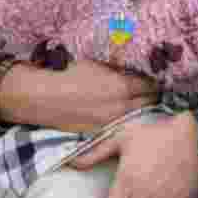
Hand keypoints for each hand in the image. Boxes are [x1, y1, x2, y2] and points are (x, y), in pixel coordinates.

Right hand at [0, 59, 158, 133]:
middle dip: (152, 96)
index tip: (155, 77)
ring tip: (140, 103)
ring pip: (137, 117)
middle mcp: (121, 108)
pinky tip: (122, 115)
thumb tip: (132, 70)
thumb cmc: (67, 74)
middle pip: (149, 103)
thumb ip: (118, 69)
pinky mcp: (101, 133)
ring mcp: (112, 123)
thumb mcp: (96, 64)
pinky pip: (121, 126)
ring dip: (141, 110)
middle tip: (151, 90)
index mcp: (122, 87)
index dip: (155, 80)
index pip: (151, 85)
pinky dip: (125, 120)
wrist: (42, 97)